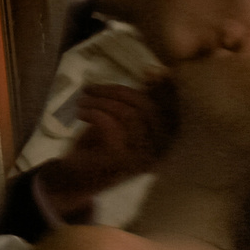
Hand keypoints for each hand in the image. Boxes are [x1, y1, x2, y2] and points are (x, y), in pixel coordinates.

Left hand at [39, 83, 167, 216]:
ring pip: (129, 113)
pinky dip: (94, 112)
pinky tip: (81, 113)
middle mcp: (160, 151)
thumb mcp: (122, 119)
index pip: (171, 109)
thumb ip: (137, 100)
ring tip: (82, 100)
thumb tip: (155, 71)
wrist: (77, 178)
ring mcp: (142, 158)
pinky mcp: (121, 160)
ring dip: (101, 100)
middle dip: (117, 91)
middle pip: (147, 107)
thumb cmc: (101, 145)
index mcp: (166, 141)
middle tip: (90, 88)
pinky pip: (112, 124)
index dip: (164, 88)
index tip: (149, 71)